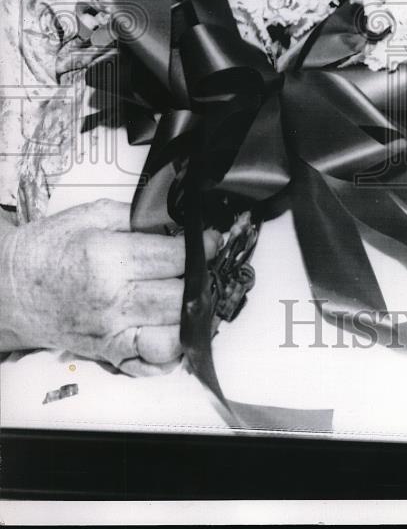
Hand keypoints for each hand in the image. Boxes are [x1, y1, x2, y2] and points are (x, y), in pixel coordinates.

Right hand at [0, 198, 219, 375]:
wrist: (9, 290)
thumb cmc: (47, 251)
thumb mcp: (90, 215)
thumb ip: (137, 216)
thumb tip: (175, 219)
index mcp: (109, 259)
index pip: (174, 258)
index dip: (202, 247)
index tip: (212, 242)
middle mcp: (113, 300)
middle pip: (179, 298)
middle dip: (201, 282)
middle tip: (204, 269)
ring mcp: (111, 332)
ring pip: (172, 337)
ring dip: (190, 319)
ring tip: (192, 300)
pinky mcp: (108, 353)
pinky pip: (150, 365)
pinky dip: (170, 353)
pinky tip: (173, 330)